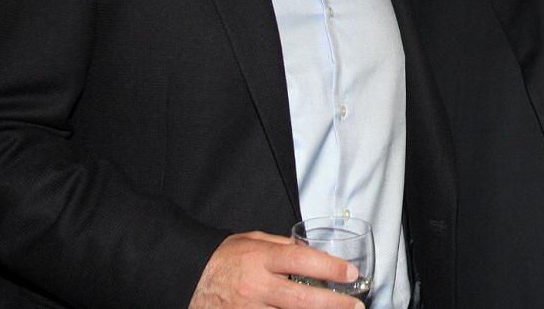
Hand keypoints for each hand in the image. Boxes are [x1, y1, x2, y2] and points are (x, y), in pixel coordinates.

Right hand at [189, 231, 362, 308]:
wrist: (187, 278)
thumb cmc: (222, 259)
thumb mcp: (252, 240)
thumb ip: (281, 246)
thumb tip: (310, 251)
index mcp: (260, 259)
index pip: (301, 261)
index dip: (329, 268)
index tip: (350, 273)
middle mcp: (256, 287)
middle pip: (301, 300)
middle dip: (333, 305)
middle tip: (356, 305)